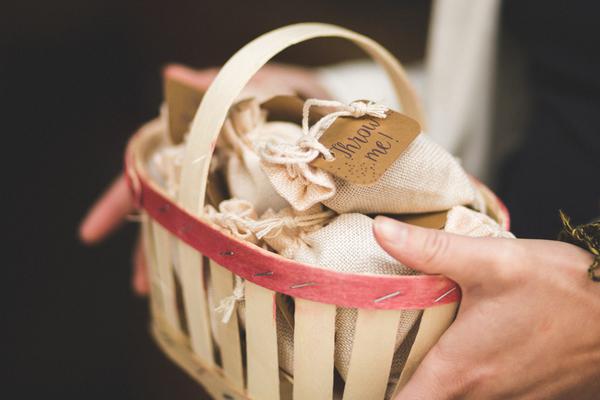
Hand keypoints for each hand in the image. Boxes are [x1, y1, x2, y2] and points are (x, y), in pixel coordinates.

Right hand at [79, 63, 327, 294]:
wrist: (315, 111)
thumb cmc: (275, 94)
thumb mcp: (245, 85)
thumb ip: (212, 87)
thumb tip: (173, 75)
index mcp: (190, 144)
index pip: (144, 172)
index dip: (117, 202)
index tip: (90, 234)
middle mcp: (203, 171)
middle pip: (167, 211)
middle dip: (150, 247)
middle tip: (141, 284)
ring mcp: (227, 191)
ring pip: (196, 227)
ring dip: (185, 258)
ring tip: (179, 293)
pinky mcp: (257, 207)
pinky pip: (232, 234)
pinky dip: (223, 255)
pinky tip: (221, 280)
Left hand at [373, 217, 599, 399]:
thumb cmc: (563, 290)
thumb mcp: (490, 261)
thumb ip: (430, 249)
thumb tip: (381, 231)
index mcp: (460, 369)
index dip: (376, 392)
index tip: (360, 379)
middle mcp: (482, 394)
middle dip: (403, 381)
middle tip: (384, 351)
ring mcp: (511, 399)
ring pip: (458, 397)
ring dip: (438, 379)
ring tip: (423, 344)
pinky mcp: (532, 394)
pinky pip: (489, 393)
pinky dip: (472, 377)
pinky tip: (473, 342)